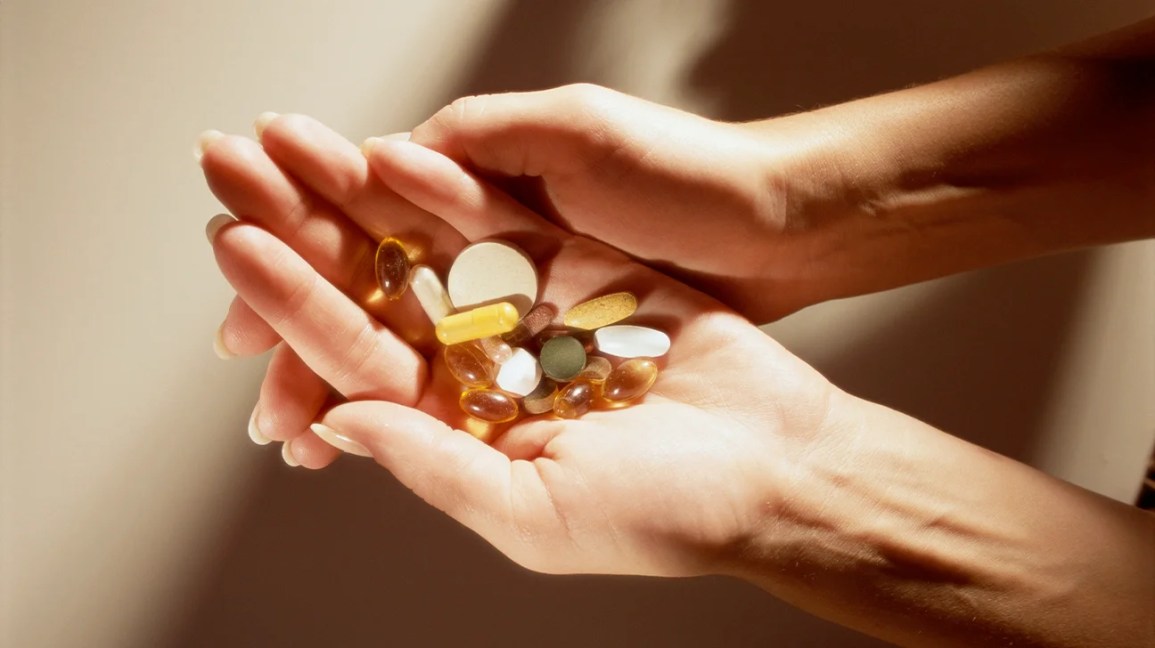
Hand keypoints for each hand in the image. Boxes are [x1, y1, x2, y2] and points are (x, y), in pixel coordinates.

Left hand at [203, 115, 844, 575]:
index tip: (237, 248)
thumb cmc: (667, 514)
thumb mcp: (538, 513)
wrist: (777, 465)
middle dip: (305, 229)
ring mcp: (528, 314)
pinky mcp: (581, 272)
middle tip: (232, 169)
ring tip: (296, 141)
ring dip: (362, 192)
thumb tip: (340, 423)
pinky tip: (399, 151)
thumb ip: (437, 465)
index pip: (354, 359)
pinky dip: (455, 190)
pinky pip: (509, 224)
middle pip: (375, 288)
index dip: (292, 304)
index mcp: (458, 429)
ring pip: (429, 245)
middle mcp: (481, 368)